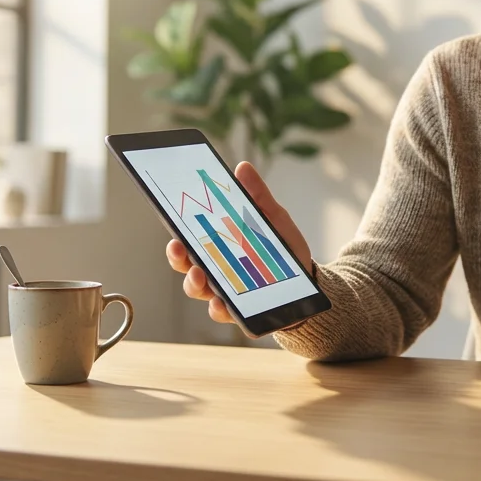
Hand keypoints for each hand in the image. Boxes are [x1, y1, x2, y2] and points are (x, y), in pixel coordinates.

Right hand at [166, 161, 312, 325]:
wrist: (309, 281)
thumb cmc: (284, 248)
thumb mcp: (273, 218)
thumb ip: (257, 196)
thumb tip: (242, 168)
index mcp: (219, 244)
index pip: (189, 239)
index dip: (176, 233)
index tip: (171, 224)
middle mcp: (215, 269)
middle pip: (186, 265)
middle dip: (178, 258)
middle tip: (179, 249)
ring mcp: (225, 291)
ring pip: (198, 290)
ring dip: (194, 283)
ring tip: (199, 275)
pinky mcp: (240, 310)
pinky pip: (223, 312)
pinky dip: (219, 308)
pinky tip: (222, 303)